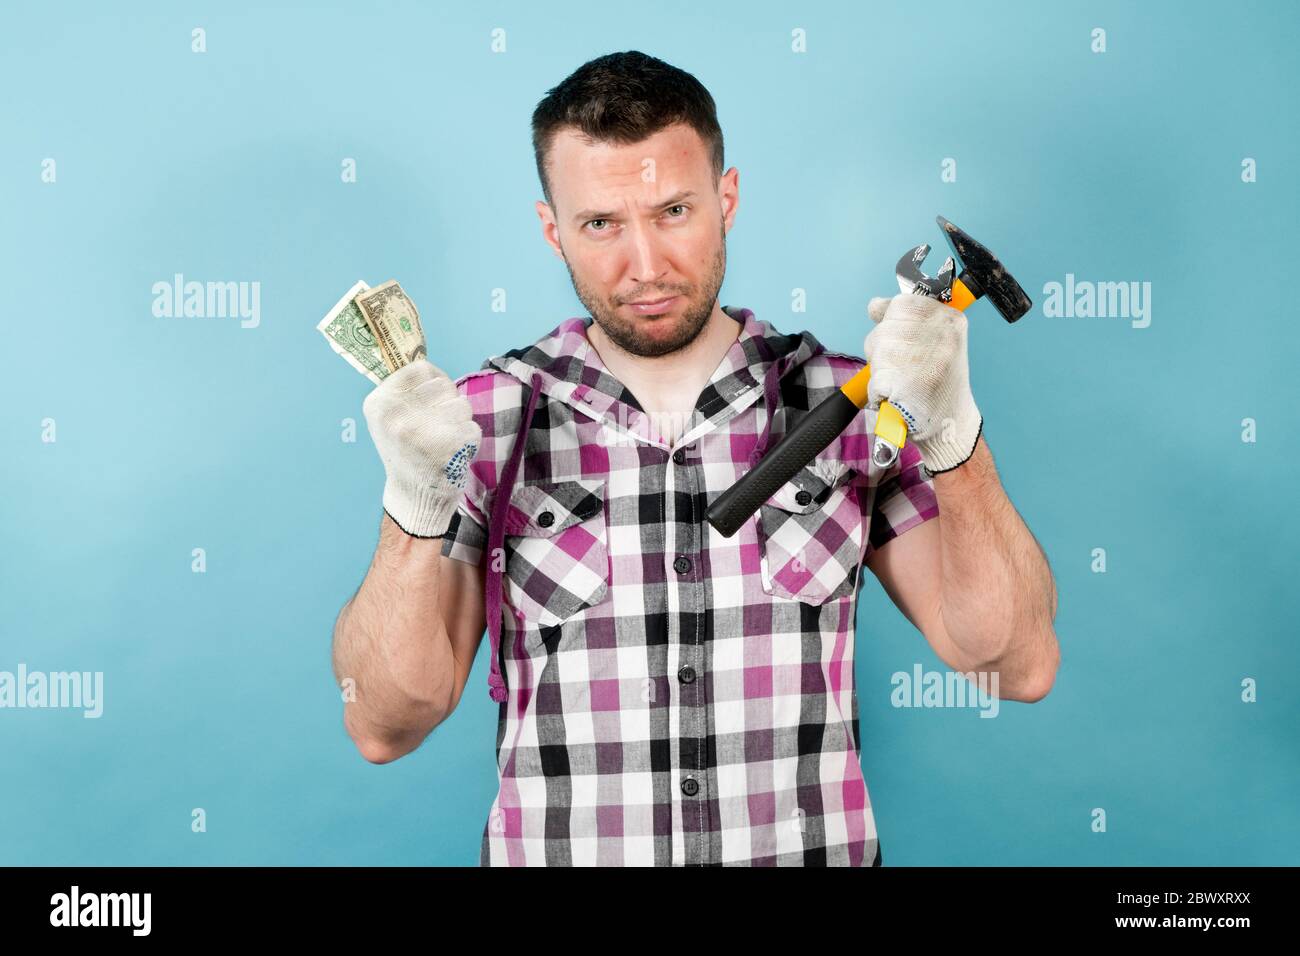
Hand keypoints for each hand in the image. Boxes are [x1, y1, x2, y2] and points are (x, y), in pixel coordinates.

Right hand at [362, 358, 481, 536]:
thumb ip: (405, 392)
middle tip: (437, 425)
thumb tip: (431, 367)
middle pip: (444, 385)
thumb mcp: (389, 419)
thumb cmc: (406, 452)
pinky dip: (469, 439)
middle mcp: (397, 416)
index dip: (435, 379)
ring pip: (462, 405)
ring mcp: (423, 432)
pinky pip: (473, 427)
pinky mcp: (448, 447)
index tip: (433, 397)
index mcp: (379, 403)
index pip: (421, 368)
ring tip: (444, 439)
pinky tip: (453, 452)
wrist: (413, 497)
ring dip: (460, 421)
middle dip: (448, 402)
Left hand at [863, 293, 981, 473]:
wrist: (951, 426)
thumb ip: (906, 319)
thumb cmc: (938, 383)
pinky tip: (897, 396)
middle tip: (903, 367)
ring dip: (880, 370)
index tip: (898, 334)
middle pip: (885, 328)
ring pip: (877, 352)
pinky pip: (874, 380)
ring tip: (903, 383)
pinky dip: (878, 392)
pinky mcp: (908, 384)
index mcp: (950, 320)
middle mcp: (941, 335)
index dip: (890, 319)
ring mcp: (925, 359)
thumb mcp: (933, 341)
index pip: (903, 303)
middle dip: (883, 348)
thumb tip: (874, 305)